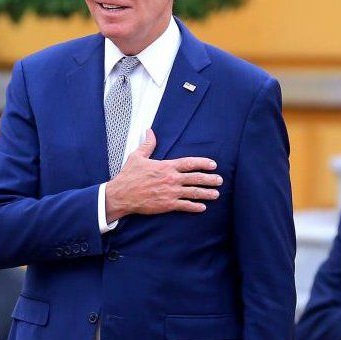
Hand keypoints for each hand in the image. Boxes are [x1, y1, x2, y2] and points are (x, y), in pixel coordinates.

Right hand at [105, 129, 221, 219]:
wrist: (121, 195)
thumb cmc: (128, 176)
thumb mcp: (137, 157)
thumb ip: (147, 144)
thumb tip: (149, 131)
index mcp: (166, 166)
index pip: (189, 163)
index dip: (203, 163)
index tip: (213, 164)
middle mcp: (171, 179)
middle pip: (195, 178)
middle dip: (210, 179)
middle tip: (220, 180)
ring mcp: (170, 192)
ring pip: (193, 193)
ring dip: (206, 193)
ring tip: (216, 194)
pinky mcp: (167, 205)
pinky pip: (185, 206)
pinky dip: (194, 207)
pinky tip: (202, 208)